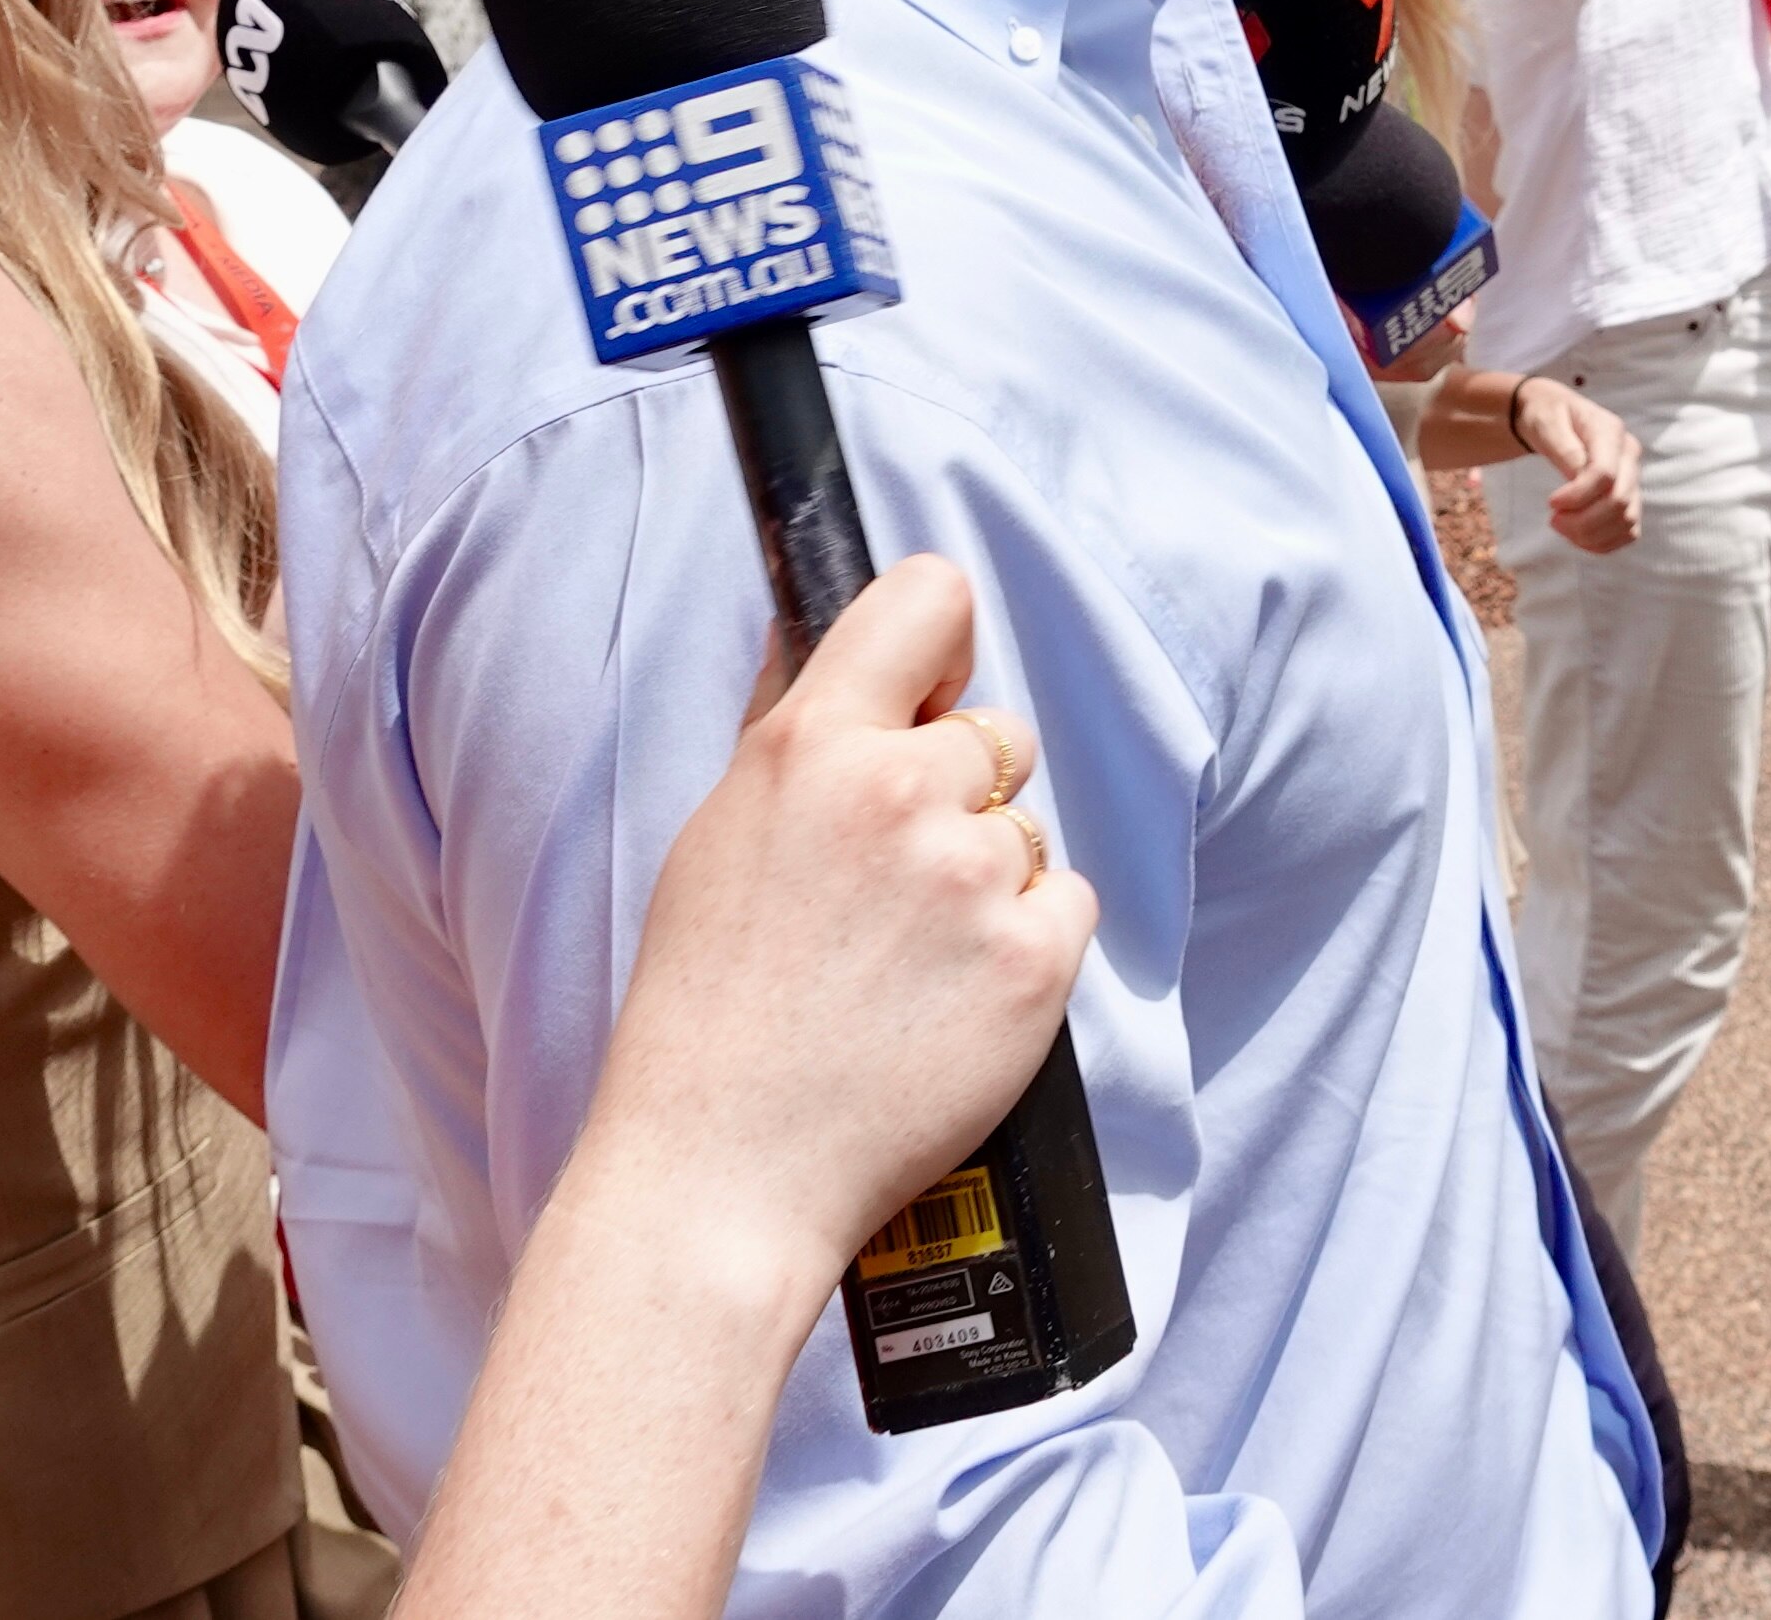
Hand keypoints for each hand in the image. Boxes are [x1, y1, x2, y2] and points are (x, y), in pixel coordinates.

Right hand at [568, 559, 1095, 1303]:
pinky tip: (951, 996)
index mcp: (811, 746)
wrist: (725, 1171)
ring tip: (905, 960)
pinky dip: (1026, 946)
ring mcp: (976, 877)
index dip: (939, 643)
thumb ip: (792, 730)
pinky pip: (1065, 905)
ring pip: (1025, 829)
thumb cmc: (705, 1010)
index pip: (927, 598)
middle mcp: (902, 793)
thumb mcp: (720, 836)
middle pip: (998, 731)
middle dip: (960, 790)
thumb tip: (828, 642)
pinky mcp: (1035, 962)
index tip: (930, 690)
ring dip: (989, 877)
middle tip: (892, 882)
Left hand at [1510, 378, 1644, 554]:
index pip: (1605, 475)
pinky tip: (1578, 538)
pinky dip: (1604, 542)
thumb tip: (1578, 477)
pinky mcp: (1629, 497)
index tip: (1551, 503)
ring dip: (1592, 534)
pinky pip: (1628, 531)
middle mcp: (1629, 455)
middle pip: (1619, 501)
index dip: (1578, 497)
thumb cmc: (1547, 416)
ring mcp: (1633, 477)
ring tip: (1562, 526)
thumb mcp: (1547, 423)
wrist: (1554, 415)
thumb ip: (1566, 449)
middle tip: (1553, 519)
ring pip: (1627, 520)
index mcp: (1610, 431)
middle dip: (1583, 521)